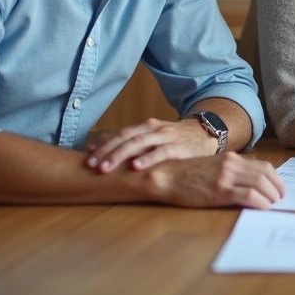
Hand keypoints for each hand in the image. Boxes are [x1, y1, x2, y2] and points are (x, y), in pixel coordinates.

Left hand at [86, 117, 216, 172]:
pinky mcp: (179, 147)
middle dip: (107, 152)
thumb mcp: (151, 138)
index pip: (119, 134)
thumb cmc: (175, 140)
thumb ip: (128, 141)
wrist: (206, 135)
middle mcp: (153, 128)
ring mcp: (166, 136)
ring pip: (139, 143)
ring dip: (120, 155)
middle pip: (125, 138)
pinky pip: (161, 152)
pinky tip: (135, 167)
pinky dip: (147, 159)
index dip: (103, 146)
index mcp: (145, 126)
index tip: (88, 158)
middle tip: (92, 165)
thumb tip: (95, 144)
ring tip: (106, 168)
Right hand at [147, 152, 285, 208]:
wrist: (165, 177)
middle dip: (278, 188)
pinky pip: (248, 195)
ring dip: (271, 196)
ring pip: (260, 183)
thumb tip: (251, 180)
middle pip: (266, 174)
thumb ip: (231, 170)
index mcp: (231, 158)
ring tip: (273, 204)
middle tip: (281, 199)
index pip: (264, 165)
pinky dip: (260, 202)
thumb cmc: (187, 174)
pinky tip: (262, 208)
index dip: (276, 178)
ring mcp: (226, 177)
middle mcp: (231, 164)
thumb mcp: (213, 166)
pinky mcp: (219, 191)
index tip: (279, 189)